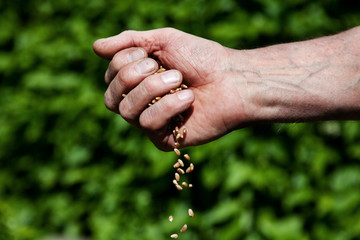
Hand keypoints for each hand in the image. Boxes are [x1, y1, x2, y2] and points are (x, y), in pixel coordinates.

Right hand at [93, 28, 246, 150]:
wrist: (232, 80)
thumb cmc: (202, 58)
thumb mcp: (163, 40)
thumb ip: (129, 42)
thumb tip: (95, 47)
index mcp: (138, 81)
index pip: (109, 77)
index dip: (123, 62)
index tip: (149, 54)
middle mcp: (140, 103)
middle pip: (111, 98)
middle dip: (133, 77)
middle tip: (161, 67)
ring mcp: (151, 122)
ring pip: (126, 112)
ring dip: (153, 89)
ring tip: (179, 80)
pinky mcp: (163, 138)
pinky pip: (148, 124)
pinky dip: (169, 106)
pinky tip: (189, 99)